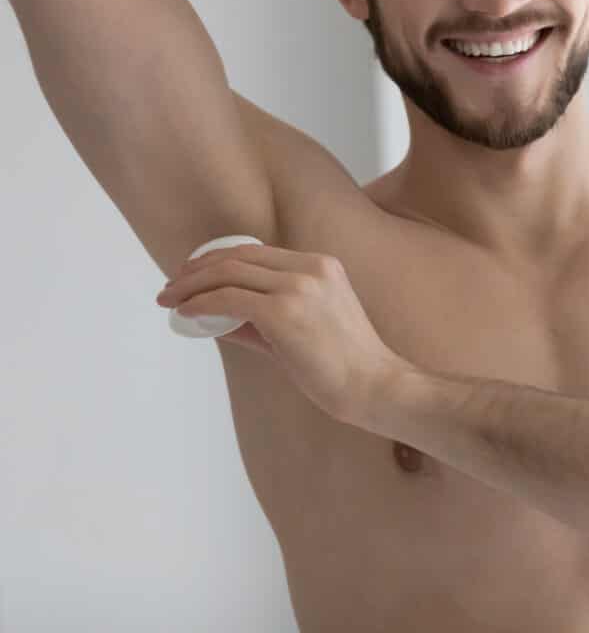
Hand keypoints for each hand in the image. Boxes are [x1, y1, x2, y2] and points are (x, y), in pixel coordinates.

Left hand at [157, 244, 411, 428]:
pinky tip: (185, 312)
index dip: (217, 259)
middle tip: (173, 285)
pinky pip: (228, 299)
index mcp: (322, 265)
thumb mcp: (310, 325)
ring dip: (191, 284)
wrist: (373, 383)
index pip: (256, 251)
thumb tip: (219, 316)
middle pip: (237, 256)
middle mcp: (310, 268)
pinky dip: (200, 303)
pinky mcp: (283, 312)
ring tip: (170, 298)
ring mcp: (297, 288)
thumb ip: (267, 315)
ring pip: (228, 272)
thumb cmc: (345, 363)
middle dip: (197, 268)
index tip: (194, 274)